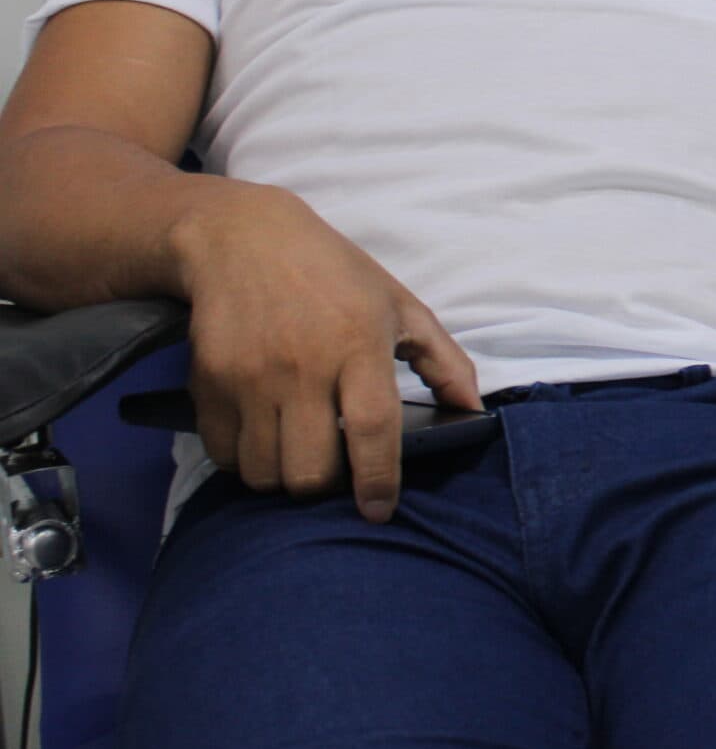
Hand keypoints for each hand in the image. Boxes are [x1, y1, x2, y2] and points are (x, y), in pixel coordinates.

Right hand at [170, 184, 480, 521]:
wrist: (242, 238)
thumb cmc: (333, 274)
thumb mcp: (400, 305)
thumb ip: (444, 361)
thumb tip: (474, 410)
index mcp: (359, 344)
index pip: (371, 431)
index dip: (377, 481)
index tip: (379, 509)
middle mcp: (303, 366)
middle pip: (310, 470)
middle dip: (326, 485)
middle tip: (334, 467)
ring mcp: (250, 376)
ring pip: (264, 472)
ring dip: (283, 476)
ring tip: (297, 449)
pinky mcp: (208, 382)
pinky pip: (222, 453)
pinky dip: (242, 459)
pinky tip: (261, 434)